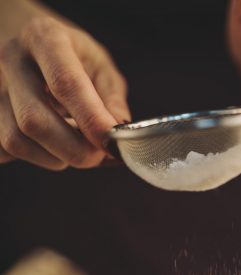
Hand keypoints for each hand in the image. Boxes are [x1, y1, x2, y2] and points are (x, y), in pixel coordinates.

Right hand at [0, 16, 130, 169]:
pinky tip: (50, 147)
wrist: (29, 46)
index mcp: (44, 37)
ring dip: (54, 158)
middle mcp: (12, 59)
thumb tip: (117, 134)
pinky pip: (5, 151)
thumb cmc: (71, 58)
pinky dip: (35, 158)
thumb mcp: (99, 65)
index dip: (90, 119)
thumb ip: (112, 99)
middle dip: (73, 149)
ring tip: (74, 147)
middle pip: (34, 119)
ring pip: (16, 141)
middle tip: (98, 157)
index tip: (110, 143)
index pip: (65, 83)